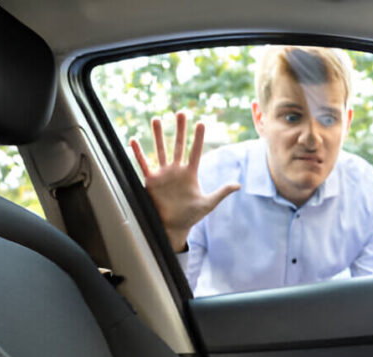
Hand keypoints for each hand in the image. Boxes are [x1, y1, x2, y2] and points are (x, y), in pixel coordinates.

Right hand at [130, 112, 239, 251]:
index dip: (198, 138)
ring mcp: (163, 174)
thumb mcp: (208, 203)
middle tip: (181, 113)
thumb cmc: (191, 216)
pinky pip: (143, 164)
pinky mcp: (151, 181)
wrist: (173, 227)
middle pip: (179, 145)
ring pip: (161, 150)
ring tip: (157, 119)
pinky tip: (133, 140)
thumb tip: (238, 185)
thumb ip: (222, 192)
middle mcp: (176, 170)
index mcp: (190, 174)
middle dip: (180, 129)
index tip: (201, 123)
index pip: (196, 152)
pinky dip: (138, 153)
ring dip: (159, 135)